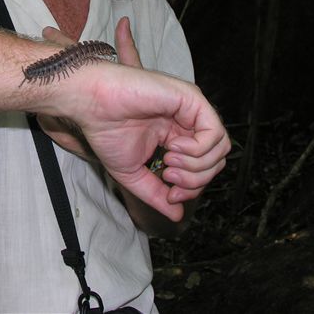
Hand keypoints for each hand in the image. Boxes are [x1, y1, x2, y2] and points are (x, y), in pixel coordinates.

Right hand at [39, 18, 229, 221]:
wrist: (93, 106)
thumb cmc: (106, 131)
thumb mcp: (133, 173)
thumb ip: (156, 194)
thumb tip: (178, 215)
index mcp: (175, 135)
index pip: (202, 167)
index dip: (191, 187)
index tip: (170, 193)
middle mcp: (187, 121)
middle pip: (216, 160)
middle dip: (196, 179)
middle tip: (169, 177)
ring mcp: (191, 109)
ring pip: (220, 148)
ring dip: (196, 165)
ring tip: (169, 161)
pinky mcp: (191, 99)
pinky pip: (214, 133)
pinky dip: (198, 149)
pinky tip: (173, 146)